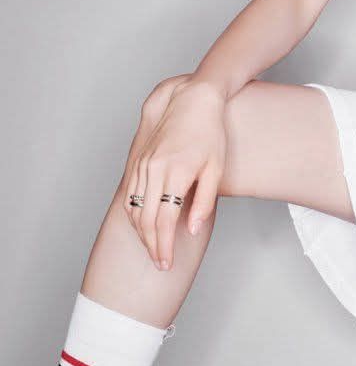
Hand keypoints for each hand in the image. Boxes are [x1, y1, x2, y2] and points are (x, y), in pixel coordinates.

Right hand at [123, 78, 227, 269]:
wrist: (194, 101)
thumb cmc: (210, 134)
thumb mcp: (217, 169)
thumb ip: (204, 202)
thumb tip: (193, 230)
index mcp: (175, 172)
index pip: (164, 220)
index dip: (164, 245)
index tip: (167, 262)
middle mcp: (154, 169)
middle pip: (146, 219)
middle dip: (151, 245)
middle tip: (160, 263)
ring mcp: (143, 164)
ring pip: (134, 208)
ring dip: (141, 233)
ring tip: (152, 249)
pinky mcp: (138, 160)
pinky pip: (129, 194)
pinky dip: (133, 214)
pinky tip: (142, 226)